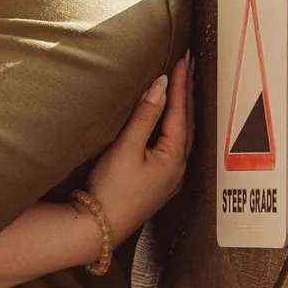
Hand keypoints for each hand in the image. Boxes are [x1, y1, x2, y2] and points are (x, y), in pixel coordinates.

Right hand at [86, 57, 191, 233]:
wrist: (97, 229)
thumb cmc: (111, 190)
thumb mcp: (126, 148)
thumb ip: (144, 115)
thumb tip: (160, 85)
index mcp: (174, 157)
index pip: (180, 111)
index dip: (180, 84)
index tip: (183, 58)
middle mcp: (178, 167)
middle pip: (187, 122)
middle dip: (187, 93)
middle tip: (189, 66)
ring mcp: (170, 177)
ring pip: (182, 134)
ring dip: (182, 109)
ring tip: (183, 87)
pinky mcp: (159, 183)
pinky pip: (174, 145)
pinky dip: (174, 126)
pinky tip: (169, 121)